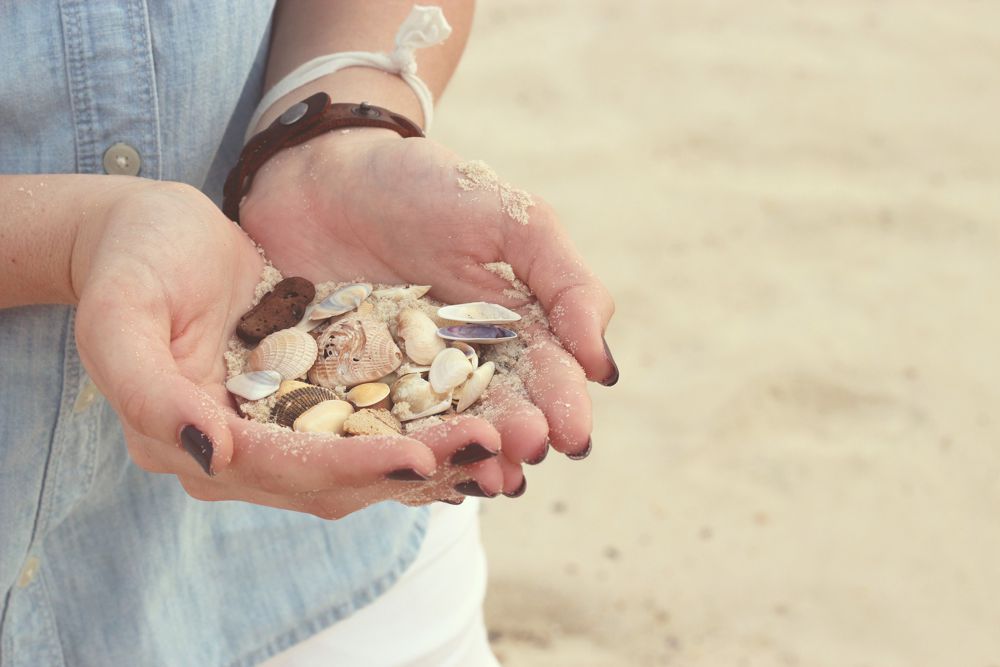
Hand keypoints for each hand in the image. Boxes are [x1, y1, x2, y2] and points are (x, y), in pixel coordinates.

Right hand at [73, 180, 488, 516]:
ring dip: (431, 452)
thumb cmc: (133, 261)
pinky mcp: (307, 402)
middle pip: (338, 476)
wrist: (149, 233)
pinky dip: (419, 427)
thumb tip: (213, 453)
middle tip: (490, 446)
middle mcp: (239, 453)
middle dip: (414, 465)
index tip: (420, 458)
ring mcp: (277, 430)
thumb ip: (148, 391)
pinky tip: (472, 415)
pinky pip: (370, 423)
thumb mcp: (120, 315)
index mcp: (193, 442)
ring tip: (497, 436)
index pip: (285, 468)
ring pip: (364, 458)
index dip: (354, 466)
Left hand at [239, 129, 617, 494]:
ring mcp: (399, 382)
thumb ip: (564, 281)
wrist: (320, 169)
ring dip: (463, 458)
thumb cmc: (422, 186)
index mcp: (507, 329)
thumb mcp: (509, 217)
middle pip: (493, 410)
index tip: (570, 433)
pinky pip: (368, 430)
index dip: (560, 404)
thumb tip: (602, 365)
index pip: (543, 374)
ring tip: (482, 481)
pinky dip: (389, 454)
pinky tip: (406, 475)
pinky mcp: (340, 391)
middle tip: (526, 455)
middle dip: (513, 435)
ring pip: (437, 431)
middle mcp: (458, 365)